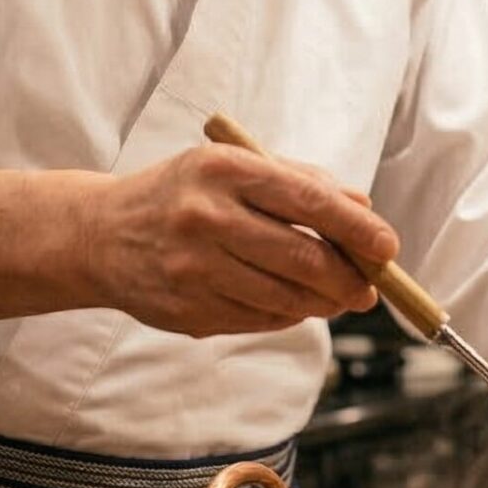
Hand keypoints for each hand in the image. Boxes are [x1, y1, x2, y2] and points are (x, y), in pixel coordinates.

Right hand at [89, 145, 394, 336]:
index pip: (309, 202)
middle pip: (303, 258)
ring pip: (286, 297)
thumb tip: (364, 207)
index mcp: (224, 170)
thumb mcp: (232, 167)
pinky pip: (259, 319)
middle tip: (368, 286)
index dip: (358, 229)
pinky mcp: (188, 310)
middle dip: (349, 278)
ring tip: (337, 297)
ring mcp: (194, 268)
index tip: (388, 247)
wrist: (100, 235)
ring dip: (323, 302)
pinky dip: (287, 315)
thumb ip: (299, 181)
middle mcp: (207, 217)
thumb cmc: (181, 194)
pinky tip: (292, 303)